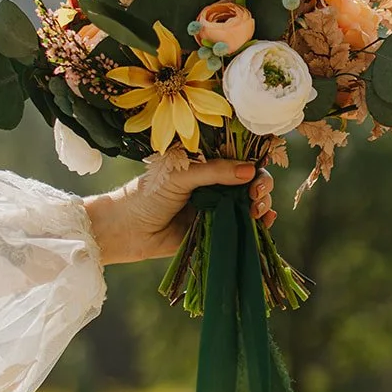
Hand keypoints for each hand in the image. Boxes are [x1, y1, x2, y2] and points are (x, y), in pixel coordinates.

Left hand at [83, 157, 275, 266]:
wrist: (127, 230)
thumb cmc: (148, 195)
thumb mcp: (181, 175)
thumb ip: (214, 171)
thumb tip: (250, 169)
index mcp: (206, 165)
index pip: (239, 160)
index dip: (254, 164)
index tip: (256, 174)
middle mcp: (215, 185)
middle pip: (251, 182)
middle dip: (261, 186)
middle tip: (256, 195)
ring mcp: (217, 209)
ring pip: (251, 204)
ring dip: (262, 205)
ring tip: (257, 211)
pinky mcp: (217, 231)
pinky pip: (243, 227)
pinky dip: (259, 225)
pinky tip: (264, 223)